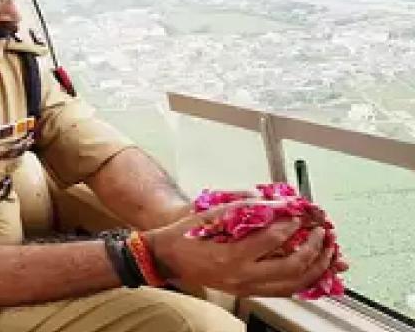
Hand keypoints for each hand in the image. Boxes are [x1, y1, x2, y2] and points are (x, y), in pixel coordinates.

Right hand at [148, 200, 339, 296]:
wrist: (166, 258)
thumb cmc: (184, 237)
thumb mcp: (210, 215)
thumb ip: (242, 209)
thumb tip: (271, 204)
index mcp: (231, 256)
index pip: (273, 239)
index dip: (292, 224)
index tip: (301, 214)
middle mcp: (242, 276)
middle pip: (291, 267)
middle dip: (314, 248)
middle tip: (322, 233)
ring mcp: (246, 287)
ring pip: (293, 284)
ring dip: (315, 268)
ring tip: (328, 253)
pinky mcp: (247, 292)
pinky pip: (283, 291)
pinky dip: (303, 281)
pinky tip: (313, 272)